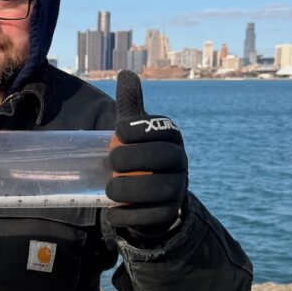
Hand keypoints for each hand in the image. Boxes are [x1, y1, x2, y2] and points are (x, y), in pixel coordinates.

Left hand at [106, 70, 187, 235]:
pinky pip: (155, 217)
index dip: (143, 129)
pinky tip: (113, 213)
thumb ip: (131, 105)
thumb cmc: (138, 155)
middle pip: (165, 158)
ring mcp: (179, 190)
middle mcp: (181, 163)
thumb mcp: (133, 131)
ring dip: (133, 189)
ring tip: (110, 190)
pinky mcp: (170, 214)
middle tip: (111, 160)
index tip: (118, 130)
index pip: (164, 130)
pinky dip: (132, 216)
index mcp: (173, 139)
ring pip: (163, 189)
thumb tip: (126, 73)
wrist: (148, 196)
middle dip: (137, 158)